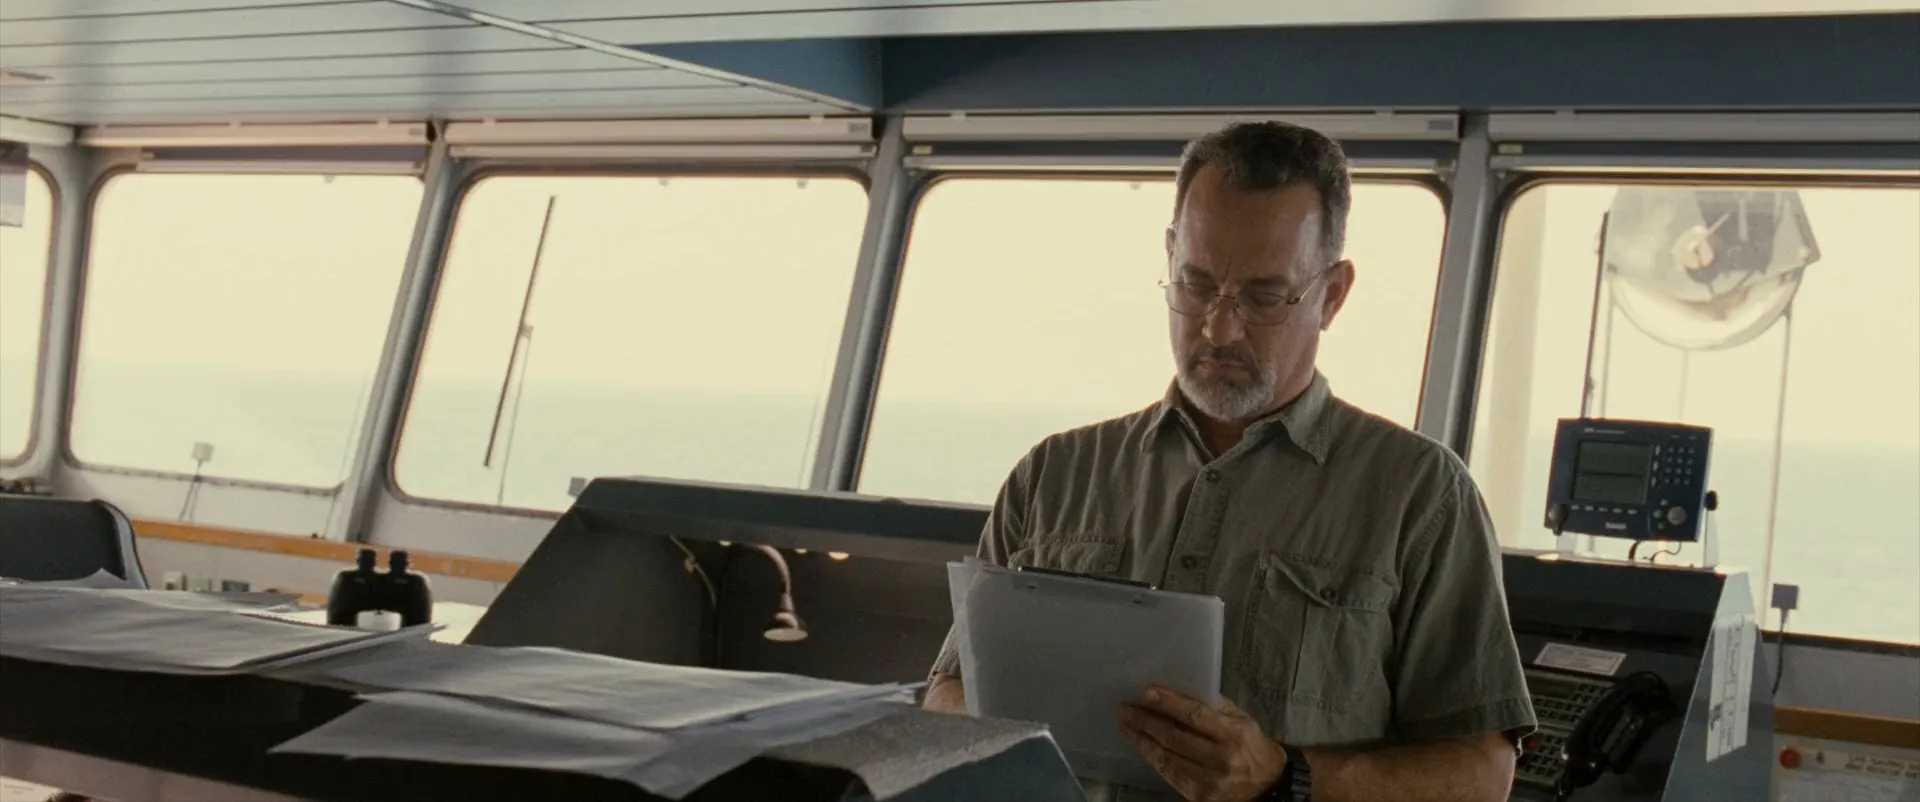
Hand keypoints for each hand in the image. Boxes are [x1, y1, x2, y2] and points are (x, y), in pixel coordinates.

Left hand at [1117, 685, 1287, 801]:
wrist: (1268, 785)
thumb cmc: (1251, 744)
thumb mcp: (1241, 718)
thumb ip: (1214, 704)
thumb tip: (1178, 690)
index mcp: (1234, 734)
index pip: (1195, 716)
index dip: (1169, 704)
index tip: (1146, 692)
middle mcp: (1222, 759)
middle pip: (1175, 737)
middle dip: (1146, 721)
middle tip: (1126, 709)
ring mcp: (1210, 782)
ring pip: (1167, 758)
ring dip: (1143, 740)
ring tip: (1127, 725)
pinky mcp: (1199, 797)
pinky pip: (1170, 775)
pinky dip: (1154, 758)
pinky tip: (1143, 745)